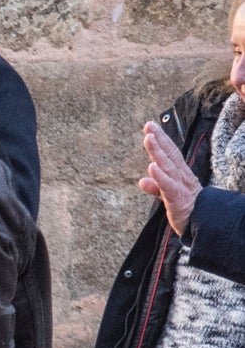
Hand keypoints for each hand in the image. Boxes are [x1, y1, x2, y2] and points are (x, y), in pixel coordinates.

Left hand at [144, 120, 201, 236]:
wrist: (205, 222)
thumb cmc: (188, 208)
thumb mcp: (169, 195)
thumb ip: (156, 187)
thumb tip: (143, 181)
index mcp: (179, 174)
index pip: (170, 153)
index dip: (161, 139)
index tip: (151, 127)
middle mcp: (180, 176)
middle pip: (169, 154)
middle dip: (158, 139)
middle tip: (149, 125)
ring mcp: (179, 186)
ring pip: (167, 166)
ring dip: (157, 152)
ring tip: (148, 139)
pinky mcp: (177, 198)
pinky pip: (168, 185)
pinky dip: (159, 176)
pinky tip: (152, 167)